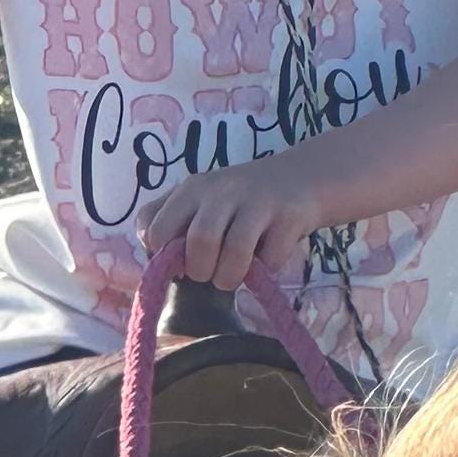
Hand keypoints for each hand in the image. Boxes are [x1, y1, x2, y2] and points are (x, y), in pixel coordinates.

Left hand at [142, 156, 328, 291]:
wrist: (302, 177)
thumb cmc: (242, 201)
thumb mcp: (203, 201)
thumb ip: (173, 222)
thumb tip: (155, 258)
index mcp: (192, 189)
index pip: (155, 227)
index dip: (162, 256)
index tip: (178, 265)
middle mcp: (222, 190)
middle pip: (199, 240)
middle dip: (200, 271)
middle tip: (209, 275)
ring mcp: (258, 201)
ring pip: (235, 250)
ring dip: (230, 277)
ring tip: (231, 279)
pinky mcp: (288, 216)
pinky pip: (271, 258)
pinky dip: (266, 269)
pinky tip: (266, 261)